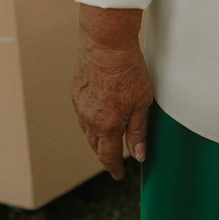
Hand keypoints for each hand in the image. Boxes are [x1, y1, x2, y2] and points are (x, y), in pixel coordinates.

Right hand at [72, 6, 152, 177]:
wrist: (106, 44)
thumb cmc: (128, 71)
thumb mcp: (142, 104)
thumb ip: (138, 131)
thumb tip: (138, 155)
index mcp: (107, 126)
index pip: (109, 156)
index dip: (114, 168)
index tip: (118, 175)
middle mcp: (89, 119)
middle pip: (96, 146)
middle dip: (106, 154)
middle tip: (115, 159)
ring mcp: (80, 106)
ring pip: (87, 131)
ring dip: (97, 138)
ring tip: (107, 139)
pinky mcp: (76, 92)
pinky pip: (82, 115)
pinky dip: (90, 121)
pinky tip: (98, 115)